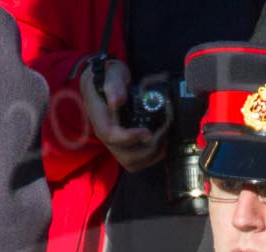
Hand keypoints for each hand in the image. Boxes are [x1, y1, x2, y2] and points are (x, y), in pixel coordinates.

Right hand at [79, 58, 167, 174]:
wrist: (106, 80)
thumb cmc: (109, 76)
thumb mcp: (111, 73)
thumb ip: (114, 84)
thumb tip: (117, 101)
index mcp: (101, 119)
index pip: (112, 136)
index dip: (131, 138)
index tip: (148, 132)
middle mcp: (107, 135)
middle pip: (125, 156)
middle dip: (148, 149)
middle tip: (163, 133)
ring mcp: (116, 142)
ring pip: (133, 163)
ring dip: (152, 155)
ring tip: (164, 139)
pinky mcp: (126, 144)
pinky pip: (138, 161)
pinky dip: (152, 156)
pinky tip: (162, 143)